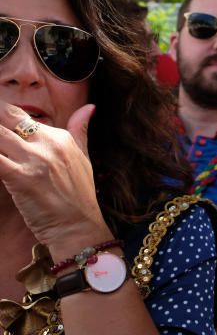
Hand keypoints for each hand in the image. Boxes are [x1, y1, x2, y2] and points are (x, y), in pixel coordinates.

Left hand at [0, 103, 111, 258]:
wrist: (78, 226)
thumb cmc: (79, 196)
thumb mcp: (84, 157)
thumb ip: (80, 129)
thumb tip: (89, 107)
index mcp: (60, 136)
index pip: (18, 114)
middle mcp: (48, 143)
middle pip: (4, 117)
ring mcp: (34, 159)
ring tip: (0, 153)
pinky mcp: (19, 177)